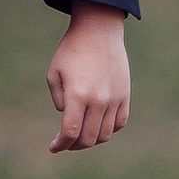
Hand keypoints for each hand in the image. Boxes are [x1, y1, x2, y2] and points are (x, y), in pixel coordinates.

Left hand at [46, 2, 130, 154]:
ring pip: (105, 135)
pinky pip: (119, 123)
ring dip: (92, 140)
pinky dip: (109, 130)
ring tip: (82, 135)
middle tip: (66, 143)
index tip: (53, 147)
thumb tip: (68, 118)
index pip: (70, 132)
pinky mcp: (125, 94)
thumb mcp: (54, 72)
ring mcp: (114, 98)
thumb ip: (59, 100)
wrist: (99, 30)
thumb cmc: (71, 49)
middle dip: (74, 145)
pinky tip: (98, 126)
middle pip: (88, 138)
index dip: (61, 144)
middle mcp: (98, 100)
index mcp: (77, 95)